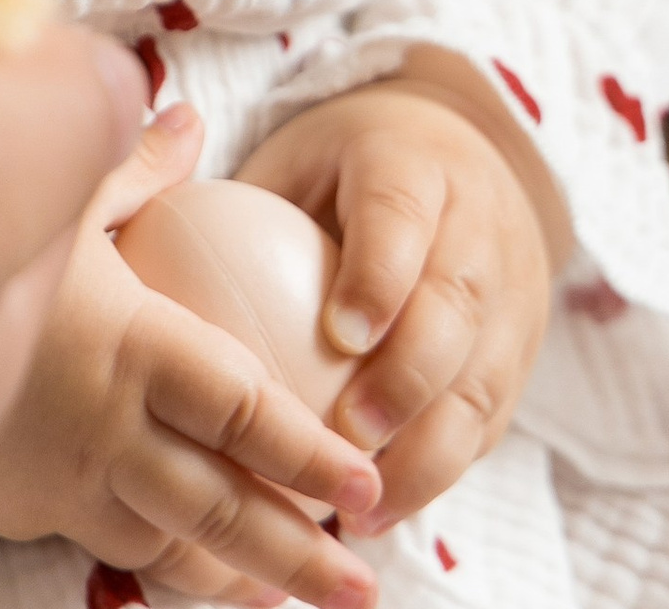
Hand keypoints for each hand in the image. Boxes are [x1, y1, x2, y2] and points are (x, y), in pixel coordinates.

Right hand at [0, 101, 385, 608]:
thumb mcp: (51, 194)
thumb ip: (128, 165)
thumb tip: (187, 118)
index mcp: (134, 353)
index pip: (244, 414)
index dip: (310, 454)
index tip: (366, 485)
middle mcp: (111, 433)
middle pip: (220, 508)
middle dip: (296, 552)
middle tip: (360, 583)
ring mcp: (66, 484)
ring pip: (167, 545)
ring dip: (231, 574)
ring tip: (289, 597)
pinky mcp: (25, 508)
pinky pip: (108, 544)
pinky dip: (158, 561)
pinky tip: (187, 569)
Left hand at [235, 79, 552, 531]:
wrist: (463, 153)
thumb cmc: (347, 165)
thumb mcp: (298, 157)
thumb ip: (245, 202)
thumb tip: (149, 249)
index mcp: (415, 165)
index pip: (403, 213)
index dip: (380, 275)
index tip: (341, 335)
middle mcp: (477, 228)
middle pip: (456, 305)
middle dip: (407, 379)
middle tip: (345, 439)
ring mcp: (511, 295)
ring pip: (483, 378)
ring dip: (427, 451)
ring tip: (361, 506)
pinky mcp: (518, 355)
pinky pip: (489, 422)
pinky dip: (441, 474)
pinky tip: (382, 515)